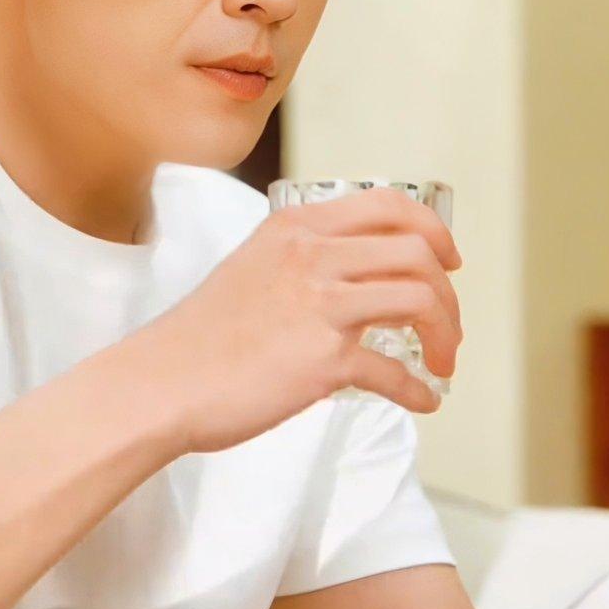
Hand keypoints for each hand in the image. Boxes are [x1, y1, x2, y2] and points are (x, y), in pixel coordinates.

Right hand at [145, 186, 463, 454]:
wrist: (160, 384)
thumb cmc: (200, 338)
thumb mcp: (251, 267)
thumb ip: (299, 260)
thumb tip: (353, 277)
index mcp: (295, 228)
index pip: (388, 206)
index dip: (433, 231)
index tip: (447, 260)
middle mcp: (311, 256)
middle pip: (417, 255)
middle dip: (447, 295)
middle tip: (447, 327)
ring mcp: (319, 306)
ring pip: (419, 301)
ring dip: (445, 336)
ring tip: (442, 362)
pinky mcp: (322, 360)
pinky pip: (394, 373)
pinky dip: (418, 391)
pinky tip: (422, 402)